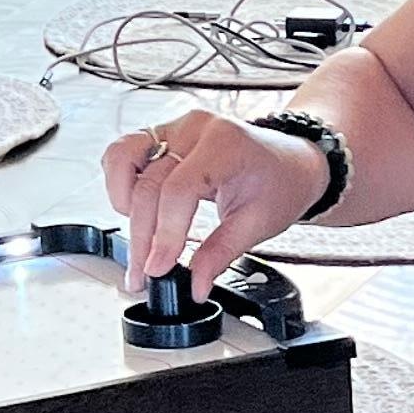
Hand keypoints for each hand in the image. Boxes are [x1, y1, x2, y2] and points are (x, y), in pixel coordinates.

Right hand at [101, 108, 330, 287]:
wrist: (291, 161)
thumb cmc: (281, 183)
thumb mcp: (259, 224)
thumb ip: (221, 254)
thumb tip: (195, 284)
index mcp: (225, 143)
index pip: (178, 189)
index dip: (164, 233)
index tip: (157, 268)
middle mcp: (195, 128)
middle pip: (149, 184)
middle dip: (142, 236)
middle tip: (143, 274)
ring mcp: (175, 128)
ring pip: (124, 159)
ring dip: (123, 204)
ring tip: (138, 238)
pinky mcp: (163, 135)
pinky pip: (124, 153)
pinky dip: (122, 183)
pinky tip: (136, 211)